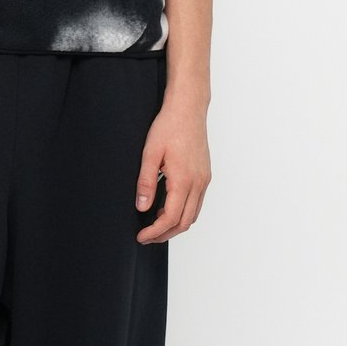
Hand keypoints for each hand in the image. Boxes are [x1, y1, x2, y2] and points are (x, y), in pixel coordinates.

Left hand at [134, 96, 211, 243]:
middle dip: (165, 234)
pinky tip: (169, 207)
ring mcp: (204, 180)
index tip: (141, 237)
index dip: (155, 232)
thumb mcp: (150, 153)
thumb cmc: (169, 126)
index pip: (170, 218)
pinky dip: (184, 212)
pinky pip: (197, 203)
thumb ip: (146, 182)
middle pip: (184, 222)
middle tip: (147, 236)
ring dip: (176, 225)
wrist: (188, 108)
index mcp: (184, 180)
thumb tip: (141, 207)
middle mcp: (198, 183)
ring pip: (193, 215)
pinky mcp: (205, 175)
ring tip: (155, 225)